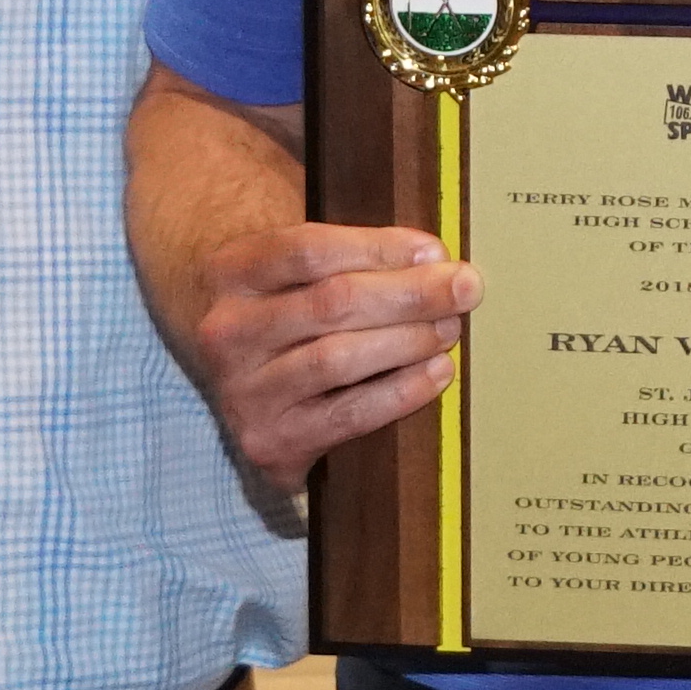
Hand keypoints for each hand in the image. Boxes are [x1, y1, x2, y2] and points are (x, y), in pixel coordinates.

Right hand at [178, 221, 479, 480]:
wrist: (235, 377)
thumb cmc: (288, 308)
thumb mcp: (297, 271)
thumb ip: (355, 258)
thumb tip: (437, 262)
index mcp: (231, 271)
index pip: (309, 250)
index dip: (379, 248)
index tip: (435, 251)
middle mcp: (226, 332)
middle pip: (330, 304)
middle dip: (409, 294)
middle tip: (464, 288)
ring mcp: (242, 392)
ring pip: (337, 359)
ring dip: (407, 341)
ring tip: (450, 329)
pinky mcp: (269, 441)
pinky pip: (347, 416)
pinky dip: (400, 393)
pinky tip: (436, 372)